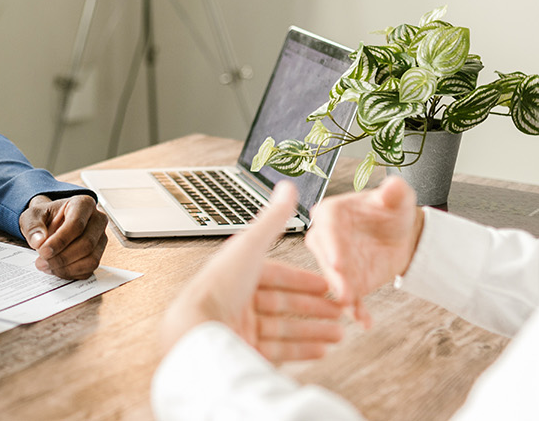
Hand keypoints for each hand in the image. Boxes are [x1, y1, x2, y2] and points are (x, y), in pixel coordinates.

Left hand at [19, 194, 108, 278]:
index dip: (60, 241)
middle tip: (41, 262)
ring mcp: (101, 238)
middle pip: (87, 244)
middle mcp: (98, 220)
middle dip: (62, 257)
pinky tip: (56, 269)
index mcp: (83, 204)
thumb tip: (38, 241)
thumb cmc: (45, 217)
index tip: (42, 251)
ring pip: (91, 259)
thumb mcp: (32, 216)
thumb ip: (33, 226)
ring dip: (66, 268)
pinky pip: (89, 269)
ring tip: (47, 266)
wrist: (51, 224)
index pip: (77, 224)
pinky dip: (71, 273)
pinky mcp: (99, 254)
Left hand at [160, 182, 345, 362]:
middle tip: (341, 310)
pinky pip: (279, 351)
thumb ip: (273, 220)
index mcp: (237, 274)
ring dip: (314, 330)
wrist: (197, 332)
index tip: (328, 285)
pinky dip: (302, 351)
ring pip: (285, 329)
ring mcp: (241, 328)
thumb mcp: (250, 246)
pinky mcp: (244, 351)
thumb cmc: (219, 287)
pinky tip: (322, 350)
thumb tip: (288, 187)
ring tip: (340, 334)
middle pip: (283, 303)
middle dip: (315, 308)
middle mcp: (238, 300)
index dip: (304, 280)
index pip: (276, 276)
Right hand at [304, 175, 424, 327]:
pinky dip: (356, 310)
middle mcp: (326, 239)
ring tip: (353, 308)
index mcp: (331, 213)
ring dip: (342, 295)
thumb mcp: (398, 198)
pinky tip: (365, 321)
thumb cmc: (392, 211)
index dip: (331, 245)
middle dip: (334, 276)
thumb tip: (393, 186)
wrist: (401, 235)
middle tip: (343, 291)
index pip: (326, 227)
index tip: (337, 262)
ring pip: (334, 280)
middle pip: (325, 257)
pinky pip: (349, 297)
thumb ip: (395, 192)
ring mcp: (334, 263)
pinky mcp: (346, 282)